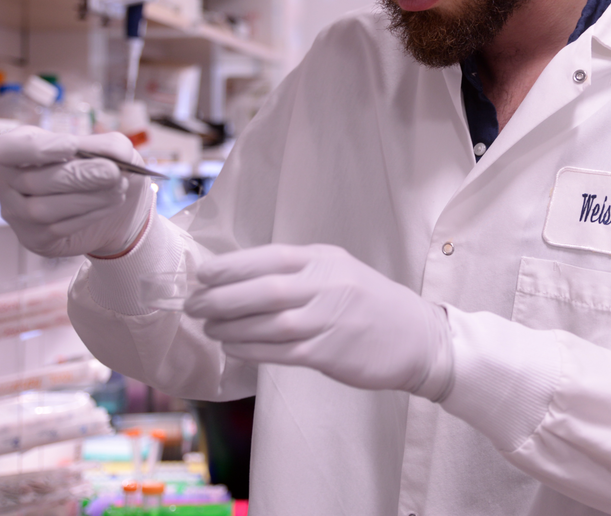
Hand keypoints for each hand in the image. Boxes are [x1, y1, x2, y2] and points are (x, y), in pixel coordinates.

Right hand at [0, 126, 153, 257]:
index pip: (9, 148)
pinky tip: (111, 203)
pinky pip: (56, 229)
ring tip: (119, 188)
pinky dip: (88, 215)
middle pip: (32, 181)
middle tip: (113, 172)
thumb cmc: (104, 170)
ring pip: (42, 209)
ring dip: (86, 198)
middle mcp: (8, 180)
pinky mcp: (33, 238)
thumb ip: (110, 146)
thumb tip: (113, 153)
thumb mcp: (113, 150)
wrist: (116, 210)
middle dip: (77, 176)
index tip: (72, 145)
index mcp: (18, 148)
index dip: (38, 148)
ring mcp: (16, 212)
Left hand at [185, 244, 453, 399]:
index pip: (269, 257)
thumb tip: (242, 278)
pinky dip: (251, 350)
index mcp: (325, 259)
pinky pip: (280, 351)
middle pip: (262, 290)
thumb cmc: (371, 303)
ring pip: (267, 323)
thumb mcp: (339, 270)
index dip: (231, 266)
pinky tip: (234, 348)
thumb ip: (299, 271)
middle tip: (193, 305)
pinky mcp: (329, 353)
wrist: (417, 337)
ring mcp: (328, 319)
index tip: (202, 274)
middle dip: (220, 298)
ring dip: (230, 327)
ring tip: (209, 328)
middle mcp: (326, 285)